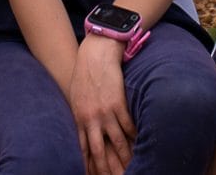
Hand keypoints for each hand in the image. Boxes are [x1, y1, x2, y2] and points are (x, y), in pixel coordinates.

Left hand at [70, 35, 135, 174]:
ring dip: (124, 158)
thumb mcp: (76, 97)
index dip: (89, 164)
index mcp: (79, 118)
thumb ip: (81, 114)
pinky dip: (134, 137)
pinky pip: (128, 126)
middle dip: (106, 168)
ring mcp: (105, 112)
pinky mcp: (118, 103)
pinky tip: (139, 143)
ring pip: (116, 142)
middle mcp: (91, 119)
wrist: (95, 53)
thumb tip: (84, 129)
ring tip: (130, 168)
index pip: (83, 149)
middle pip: (99, 152)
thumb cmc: (84, 74)